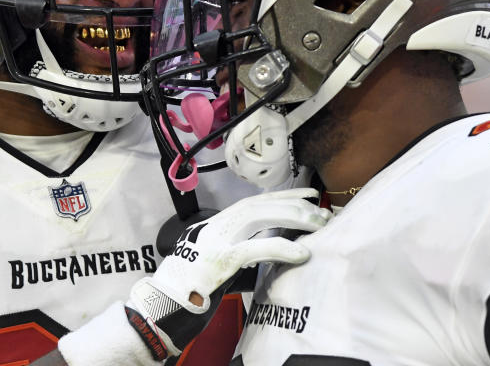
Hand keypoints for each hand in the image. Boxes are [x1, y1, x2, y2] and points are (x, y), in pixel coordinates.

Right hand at [125, 187, 330, 358]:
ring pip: (261, 216)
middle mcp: (221, 223)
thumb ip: (242, 243)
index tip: (311, 193)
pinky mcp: (221, 258)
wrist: (166, 296)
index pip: (259, 200)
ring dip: (293, 218)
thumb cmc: (195, 279)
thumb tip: (274, 239)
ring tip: (318, 225)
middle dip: (296, 205)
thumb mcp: (221, 253)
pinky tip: (302, 254)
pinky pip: (256, 248)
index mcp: (222, 221)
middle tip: (323, 211)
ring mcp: (220, 238)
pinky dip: (282, 248)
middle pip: (263, 204)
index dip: (287, 194)